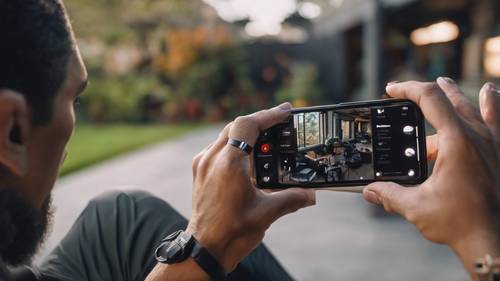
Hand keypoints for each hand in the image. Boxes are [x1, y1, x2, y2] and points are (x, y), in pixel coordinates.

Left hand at [187, 103, 315, 271]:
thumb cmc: (231, 232)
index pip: (247, 125)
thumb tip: (310, 194)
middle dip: (259, 121)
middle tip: (280, 120)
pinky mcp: (199, 172)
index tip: (285, 111)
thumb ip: (292, 199)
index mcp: (229, 165)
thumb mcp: (266, 213)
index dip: (268, 115)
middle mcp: (212, 159)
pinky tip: (248, 155)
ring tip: (266, 135)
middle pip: (236, 126)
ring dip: (246, 132)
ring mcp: (203, 164)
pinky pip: (218, 148)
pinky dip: (235, 144)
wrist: (205, 249)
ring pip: (226, 135)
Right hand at [363, 78, 499, 276]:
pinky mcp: (499, 154)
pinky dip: (493, 105)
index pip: (429, 99)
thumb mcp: (416, 207)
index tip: (392, 90)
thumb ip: (389, 194)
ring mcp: (492, 144)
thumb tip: (370, 190)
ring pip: (473, 107)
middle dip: (424, 92)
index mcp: (456, 142)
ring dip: (454, 95)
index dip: (407, 89)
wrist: (494, 240)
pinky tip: (492, 92)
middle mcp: (477, 137)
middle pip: (449, 98)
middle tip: (406, 92)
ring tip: (444, 83)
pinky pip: (496, 120)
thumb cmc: (462, 223)